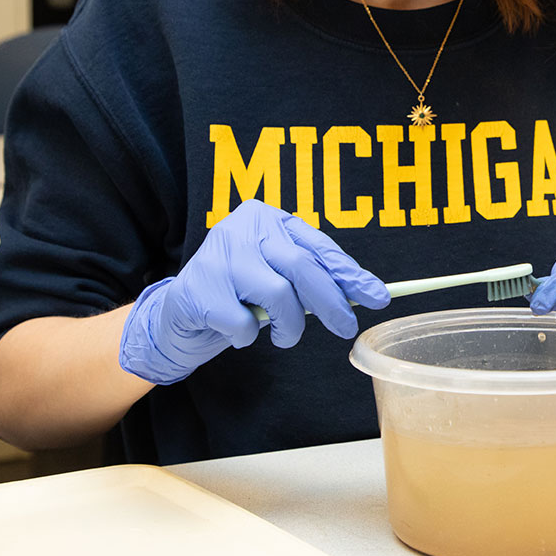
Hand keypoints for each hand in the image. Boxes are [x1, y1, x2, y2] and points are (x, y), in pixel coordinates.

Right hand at [119, 200, 389, 384]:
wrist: (177, 314)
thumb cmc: (238, 293)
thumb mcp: (276, 276)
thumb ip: (310, 277)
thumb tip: (364, 293)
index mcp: (267, 218)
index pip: (318, 246)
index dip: (350, 273)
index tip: (377, 296)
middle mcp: (242, 229)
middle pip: (302, 266)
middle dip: (331, 302)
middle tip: (346, 328)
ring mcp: (218, 256)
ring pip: (278, 294)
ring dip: (289, 327)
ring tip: (283, 337)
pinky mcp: (199, 289)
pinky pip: (243, 322)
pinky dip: (248, 337)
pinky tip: (238, 333)